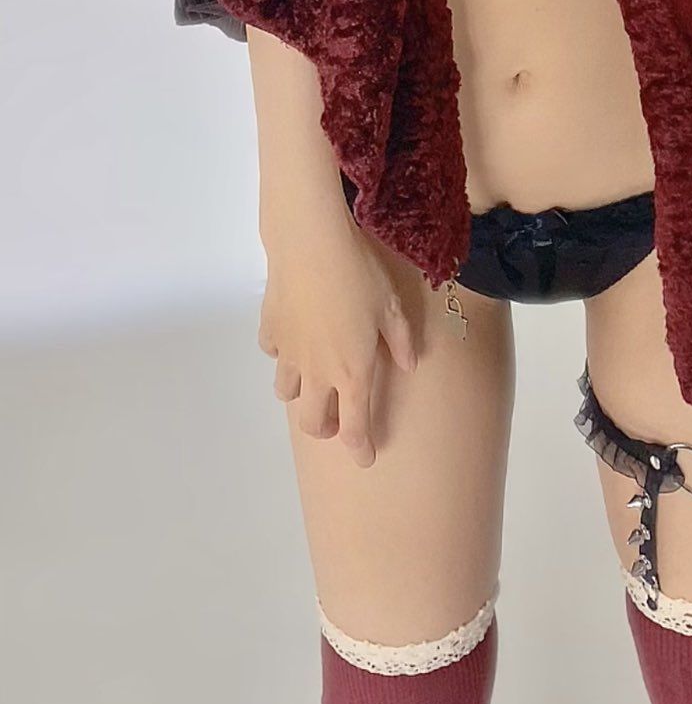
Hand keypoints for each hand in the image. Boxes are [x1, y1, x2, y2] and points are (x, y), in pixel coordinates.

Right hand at [256, 213, 418, 468]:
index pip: (355, 425)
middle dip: (325, 427)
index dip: (360, 447)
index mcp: (352, 372)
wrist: (311, 245)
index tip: (365, 458)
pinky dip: (283, 353)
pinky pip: (273, 353)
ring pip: (286, 392)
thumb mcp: (392, 307)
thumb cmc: (359, 275)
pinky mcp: (270, 329)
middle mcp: (316, 372)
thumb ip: (401, 341)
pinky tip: (295, 337)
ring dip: (300, 393)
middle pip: (312, 421)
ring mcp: (289, 353)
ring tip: (313, 377)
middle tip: (336, 418)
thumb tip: (409, 365)